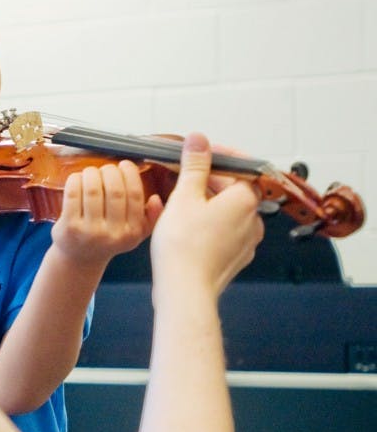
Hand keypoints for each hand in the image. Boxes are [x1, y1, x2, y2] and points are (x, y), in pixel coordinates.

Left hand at [50, 160, 162, 267]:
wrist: (79, 259)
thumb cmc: (109, 240)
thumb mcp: (136, 235)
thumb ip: (151, 217)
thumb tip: (156, 198)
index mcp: (132, 232)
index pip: (135, 196)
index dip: (130, 174)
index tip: (126, 164)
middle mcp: (112, 234)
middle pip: (114, 190)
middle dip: (110, 171)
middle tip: (106, 169)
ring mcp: (89, 231)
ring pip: (93, 189)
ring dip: (92, 173)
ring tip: (92, 172)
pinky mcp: (69, 227)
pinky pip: (73, 194)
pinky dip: (75, 179)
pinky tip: (78, 179)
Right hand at [151, 133, 263, 296]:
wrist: (184, 291)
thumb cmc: (184, 247)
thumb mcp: (184, 196)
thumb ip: (194, 166)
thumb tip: (199, 141)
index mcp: (245, 200)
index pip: (240, 167)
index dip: (218, 157)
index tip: (199, 153)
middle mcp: (253, 220)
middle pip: (234, 189)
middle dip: (208, 180)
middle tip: (181, 177)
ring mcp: (246, 242)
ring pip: (227, 212)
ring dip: (206, 203)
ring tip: (177, 203)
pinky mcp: (234, 258)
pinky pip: (223, 232)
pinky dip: (207, 224)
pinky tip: (183, 226)